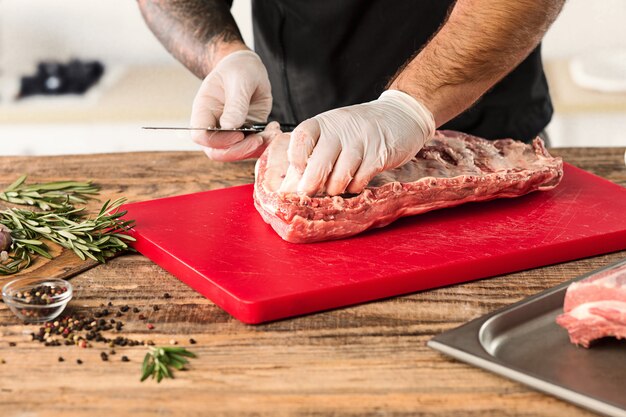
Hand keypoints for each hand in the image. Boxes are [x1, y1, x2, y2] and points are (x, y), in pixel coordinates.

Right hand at [190, 50, 272, 161]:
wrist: (249, 68)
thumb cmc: (239, 69)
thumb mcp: (240, 79)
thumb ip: (236, 103)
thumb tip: (230, 127)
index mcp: (204, 110)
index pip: (201, 136)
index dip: (218, 141)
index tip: (239, 134)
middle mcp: (214, 124)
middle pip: (218, 152)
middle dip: (240, 151)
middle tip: (260, 140)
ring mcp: (230, 131)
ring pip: (238, 153)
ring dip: (257, 148)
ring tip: (273, 132)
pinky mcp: (247, 133)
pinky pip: (253, 147)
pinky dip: (266, 143)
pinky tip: (275, 130)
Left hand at [279, 90, 434, 195]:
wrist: (401, 115)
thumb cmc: (358, 130)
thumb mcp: (332, 134)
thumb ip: (310, 157)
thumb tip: (287, 188)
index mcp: (323, 123)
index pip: (301, 137)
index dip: (295, 157)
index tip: (298, 170)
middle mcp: (340, 130)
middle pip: (318, 163)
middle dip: (311, 185)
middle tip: (309, 194)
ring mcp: (361, 141)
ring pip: (339, 176)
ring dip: (335, 188)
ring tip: (337, 186)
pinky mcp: (379, 155)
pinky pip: (360, 180)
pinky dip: (354, 187)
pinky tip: (355, 182)